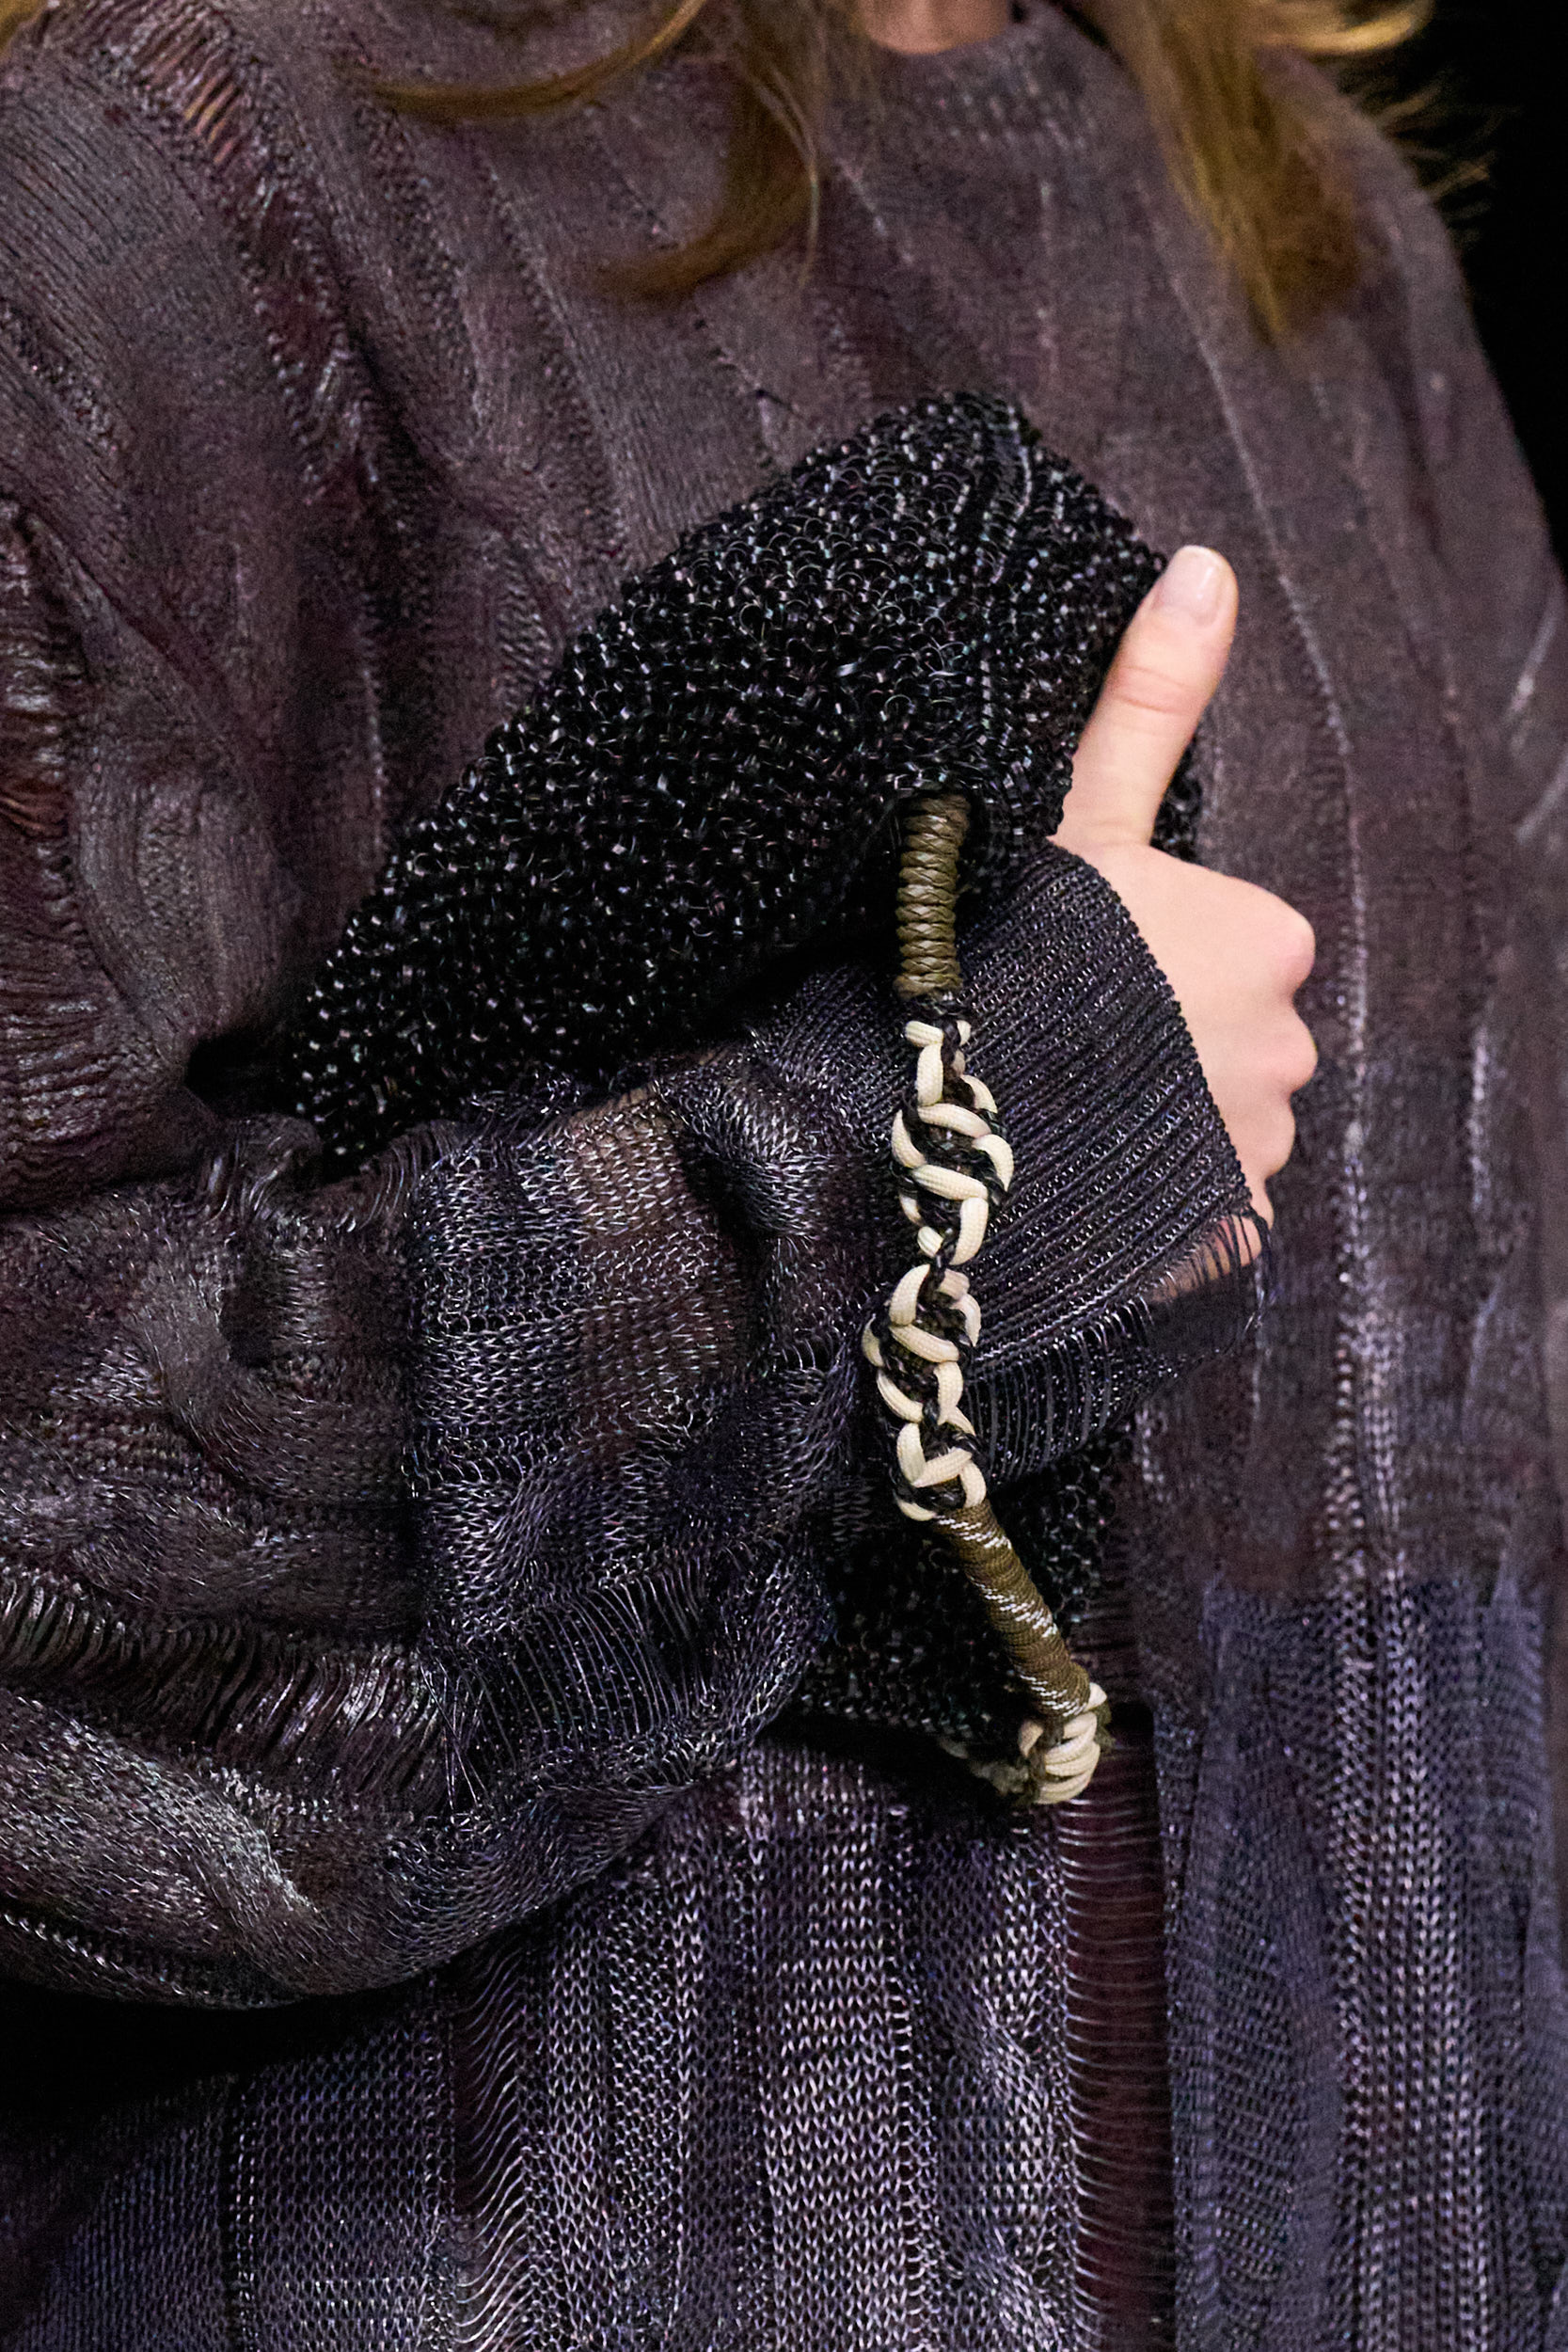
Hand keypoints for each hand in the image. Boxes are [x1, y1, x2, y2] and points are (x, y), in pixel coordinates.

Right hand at [1052, 546, 1316, 1224]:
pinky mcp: (1222, 1231)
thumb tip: (1205, 565)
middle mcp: (1291, 1044)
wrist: (956, 1136)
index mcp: (1268, 936)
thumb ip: (1146, 703)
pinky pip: (1192, 1201)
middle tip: (1051, 1029)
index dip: (1135, 944)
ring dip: (1147, 1114)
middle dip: (1153, 1032)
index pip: (1218, 935)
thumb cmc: (1014, 960)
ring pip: (1205, 1113)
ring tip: (1050, 1104)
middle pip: (1220, 1026)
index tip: (1064, 957)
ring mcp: (1257, 1147)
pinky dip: (1147, 1191)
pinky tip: (1078, 1172)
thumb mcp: (1076, 818)